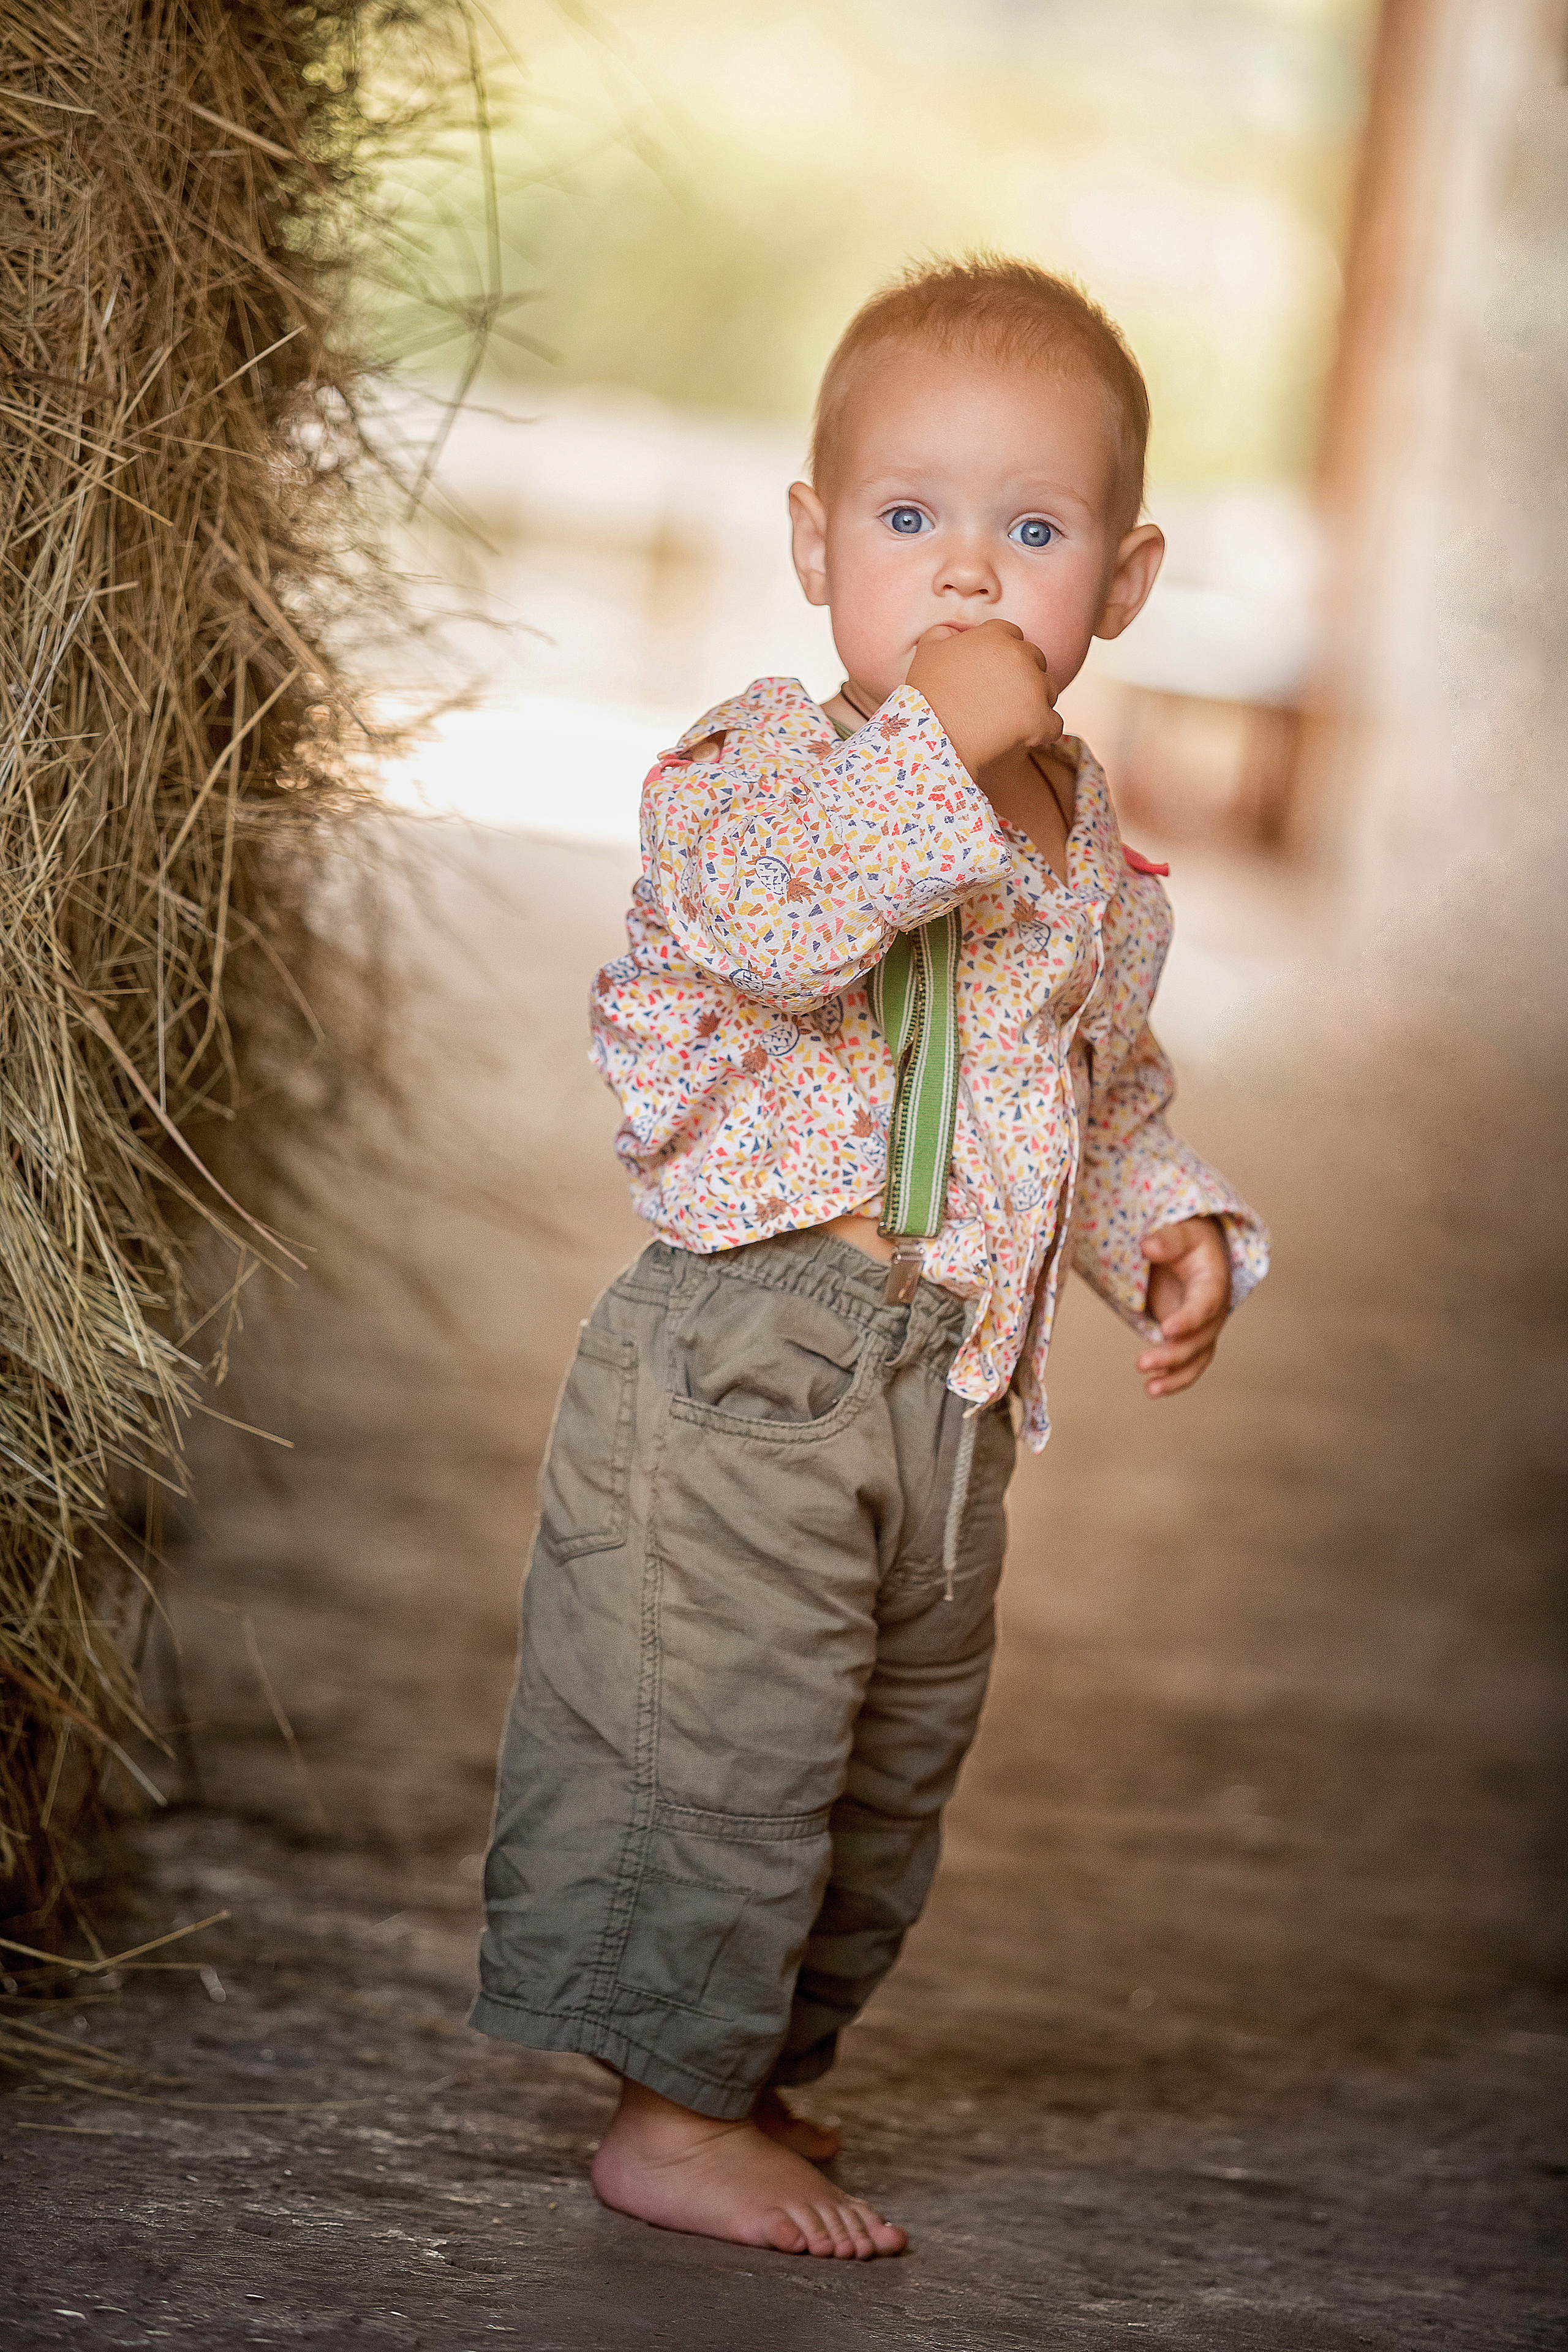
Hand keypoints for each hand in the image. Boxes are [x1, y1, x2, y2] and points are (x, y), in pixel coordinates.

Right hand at [906, 619, 1059, 774]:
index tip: (993, 673)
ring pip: (1049, 690)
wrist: (932, 735)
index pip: (1012, 636)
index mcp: (996, 636)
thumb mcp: (927, 651)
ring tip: (1011, 720)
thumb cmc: (927, 695)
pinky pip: (1054, 724)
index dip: (1004, 654)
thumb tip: (953, 632)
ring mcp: (1034, 686)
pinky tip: (1023, 738)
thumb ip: (944, 633)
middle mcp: (1020, 655)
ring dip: (1036, 702)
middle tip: (1003, 698)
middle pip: (1036, 660)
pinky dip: (1042, 732)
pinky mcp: (1041, 718)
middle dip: (1024, 677)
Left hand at [1136, 1216, 1230, 1397]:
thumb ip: (1167, 1239)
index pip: (1206, 1304)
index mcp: (1214, 1282)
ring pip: (1196, 1357)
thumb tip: (1149, 1245)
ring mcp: (1203, 1327)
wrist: (1194, 1250)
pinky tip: (1152, 1390)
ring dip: (1175, 1375)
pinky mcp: (1190, 1337)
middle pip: (1200, 1339)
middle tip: (1142, 1363)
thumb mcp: (1181, 1231)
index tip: (1167, 1329)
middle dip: (1173, 1355)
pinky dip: (1173, 1379)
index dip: (1190, 1319)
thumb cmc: (1187, 1239)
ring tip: (1150, 1389)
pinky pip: (1188, 1363)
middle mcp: (1214, 1310)